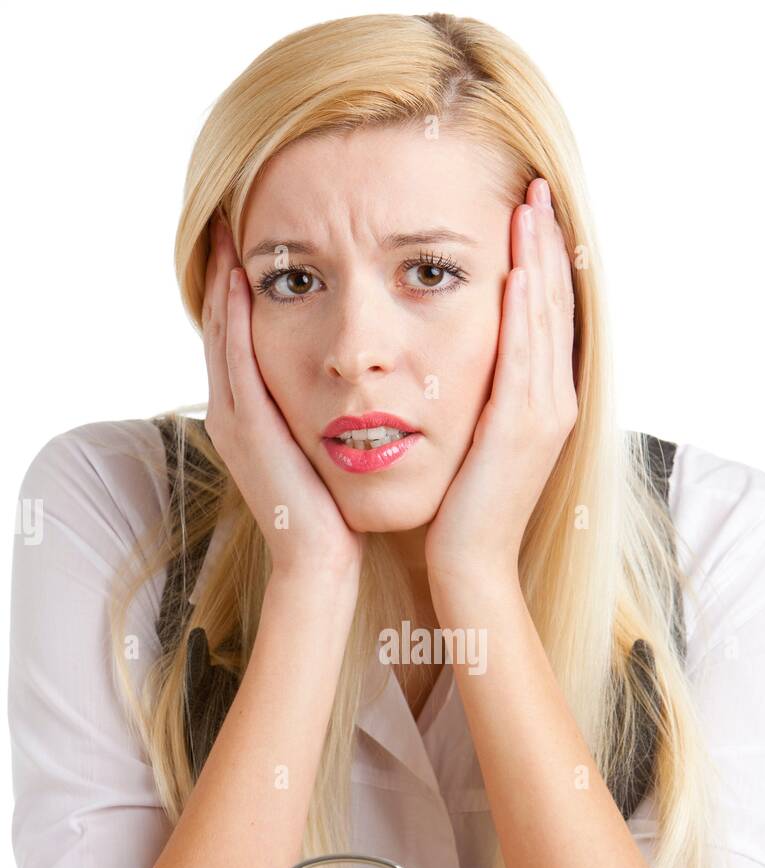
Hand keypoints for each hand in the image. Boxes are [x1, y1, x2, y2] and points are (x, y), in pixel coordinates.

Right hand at [202, 214, 364, 580]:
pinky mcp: (244, 425)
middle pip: (221, 321)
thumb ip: (322, 409)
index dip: (241, 287)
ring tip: (228, 229)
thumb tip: (349, 378)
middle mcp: (230, 408)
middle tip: (229, 216)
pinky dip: (234, 314)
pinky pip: (234, 354)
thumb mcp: (324, 447)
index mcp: (248, 412)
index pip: (238, 334)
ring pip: (221, 330)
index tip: (254, 241)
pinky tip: (243, 275)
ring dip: (223, 278)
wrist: (321, 559)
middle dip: (223, 269)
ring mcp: (231, 416)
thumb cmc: (334, 508)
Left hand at [424, 178, 577, 591]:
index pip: (547, 314)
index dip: (542, 260)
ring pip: (547, 321)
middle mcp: (555, 400)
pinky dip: (524, 313)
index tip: (527, 210)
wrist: (468, 562)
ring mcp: (545, 414)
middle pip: (556, 304)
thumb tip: (461, 355)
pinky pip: (525, 359)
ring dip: (538, 260)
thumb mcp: (475, 438)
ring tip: (528, 207)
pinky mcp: (523, 429)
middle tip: (534, 186)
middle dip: (546, 243)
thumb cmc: (460, 506)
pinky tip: (515, 272)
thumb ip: (477, 394)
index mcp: (545, 400)